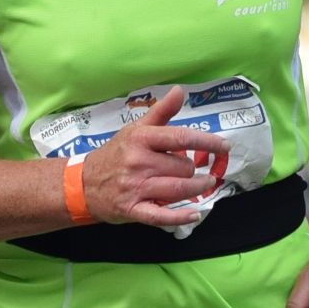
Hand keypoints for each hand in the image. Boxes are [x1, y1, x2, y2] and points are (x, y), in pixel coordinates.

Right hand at [79, 88, 223, 225]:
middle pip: (184, 167)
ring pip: (179, 189)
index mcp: (141, 139)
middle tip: (191, 169)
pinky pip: (162, 215)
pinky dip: (180, 216)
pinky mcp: (133, 209)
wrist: (84, 183)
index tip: (225, 146)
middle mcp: (138, 162)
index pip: (181, 137)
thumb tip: (180, 91)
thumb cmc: (116, 154)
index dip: (207, 141)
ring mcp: (135, 187)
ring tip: (203, 184)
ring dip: (196, 188)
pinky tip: (194, 214)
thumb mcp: (135, 129)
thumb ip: (161, 111)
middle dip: (192, 169)